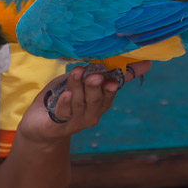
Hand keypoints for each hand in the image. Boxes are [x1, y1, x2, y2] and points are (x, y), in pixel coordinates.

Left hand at [17, 61, 150, 144]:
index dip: (112, 86)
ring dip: (78, 87)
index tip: (114, 79)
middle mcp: (90, 114)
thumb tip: (146, 63)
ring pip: (78, 103)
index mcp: (99, 103)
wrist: (40, 124)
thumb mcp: (86, 81)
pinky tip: (66, 94)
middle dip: (96, 87)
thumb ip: (108, 72)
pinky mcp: (56, 124)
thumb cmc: (66, 98)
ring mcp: (74, 121)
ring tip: (77, 72)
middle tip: (95, 75)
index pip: (109, 94)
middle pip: (95, 100)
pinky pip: (63, 113)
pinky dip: (65, 103)